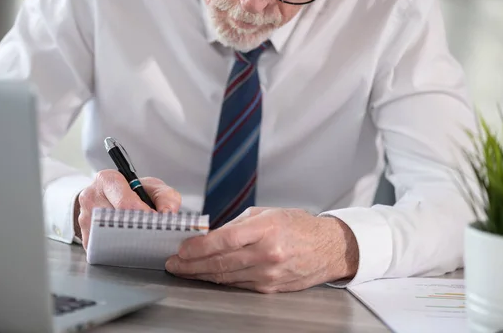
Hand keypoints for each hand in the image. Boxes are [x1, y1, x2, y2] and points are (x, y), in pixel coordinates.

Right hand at [74, 170, 180, 247]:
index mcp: (107, 180)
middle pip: (114, 220)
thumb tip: (167, 215)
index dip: (142, 214)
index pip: (124, 201)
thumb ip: (166, 197)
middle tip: (151, 234)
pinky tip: (130, 248)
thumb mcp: (153, 187)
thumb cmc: (133, 193)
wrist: (112, 199)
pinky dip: (117, 252)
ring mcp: (84, 218)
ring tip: (142, 241)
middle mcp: (91, 197)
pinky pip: (101, 249)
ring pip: (106, 236)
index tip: (154, 221)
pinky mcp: (85, 237)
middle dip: (135, 229)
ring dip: (126, 242)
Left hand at [165, 207, 358, 292]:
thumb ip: (237, 224)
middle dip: (191, 264)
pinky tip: (207, 275)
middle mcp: (267, 253)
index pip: (224, 240)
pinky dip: (220, 280)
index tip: (181, 249)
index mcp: (266, 229)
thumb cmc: (298, 226)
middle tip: (174, 264)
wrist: (328, 248)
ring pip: (225, 277)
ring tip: (184, 270)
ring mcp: (268, 274)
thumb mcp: (267, 213)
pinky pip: (237, 284)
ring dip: (200, 274)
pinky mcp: (270, 288)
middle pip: (220, 262)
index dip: (198, 246)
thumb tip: (209, 235)